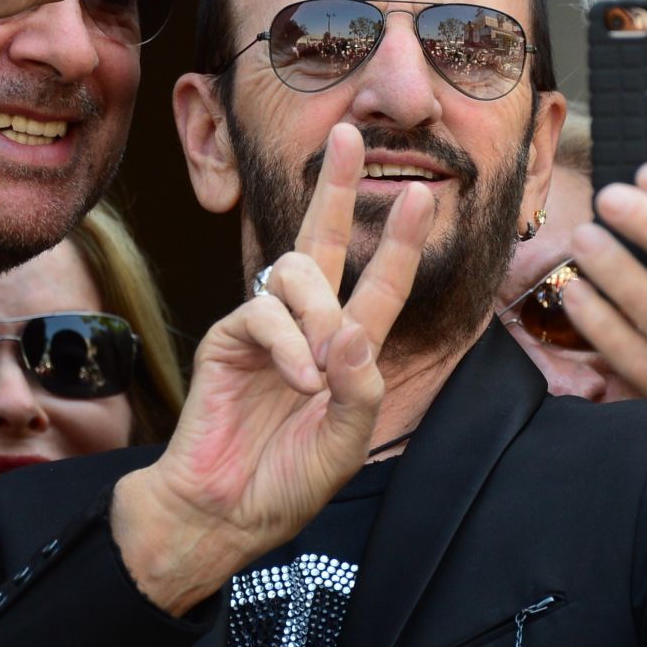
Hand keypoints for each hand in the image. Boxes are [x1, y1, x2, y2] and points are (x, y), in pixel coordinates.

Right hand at [112, 123, 434, 613]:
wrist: (223, 512)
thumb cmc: (286, 481)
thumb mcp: (345, 442)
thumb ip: (360, 390)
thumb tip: (356, 330)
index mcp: (345, 348)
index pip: (380, 283)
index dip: (401, 241)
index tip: (423, 194)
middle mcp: (307, 326)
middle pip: (324, 238)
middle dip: (338, 186)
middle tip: (350, 135)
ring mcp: (266, 328)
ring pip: (297, 272)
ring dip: (320, 315)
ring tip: (320, 372)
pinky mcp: (228, 337)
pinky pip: (264, 313)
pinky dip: (289, 345)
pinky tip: (298, 381)